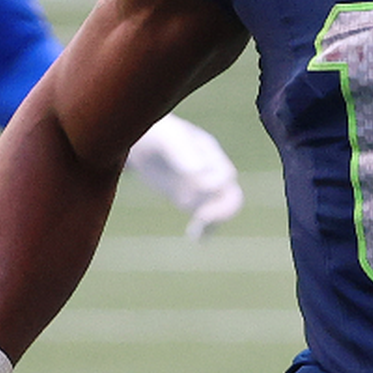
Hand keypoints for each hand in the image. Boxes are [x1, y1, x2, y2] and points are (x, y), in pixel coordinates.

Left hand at [126, 113, 243, 239]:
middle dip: (222, 210)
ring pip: (221, 208)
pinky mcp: (189, 199)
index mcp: (211, 153)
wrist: (140, 142)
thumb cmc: (155, 134)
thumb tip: (199, 172)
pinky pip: (206, 217)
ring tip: (196, 232)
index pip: (226, 175)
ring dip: (215, 222)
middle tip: (202, 218)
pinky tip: (195, 238)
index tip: (193, 190)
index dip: (214, 186)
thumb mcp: (167, 138)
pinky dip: (205, 229)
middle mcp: (211, 171)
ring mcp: (202, 186)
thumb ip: (183, 152)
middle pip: (232, 194)